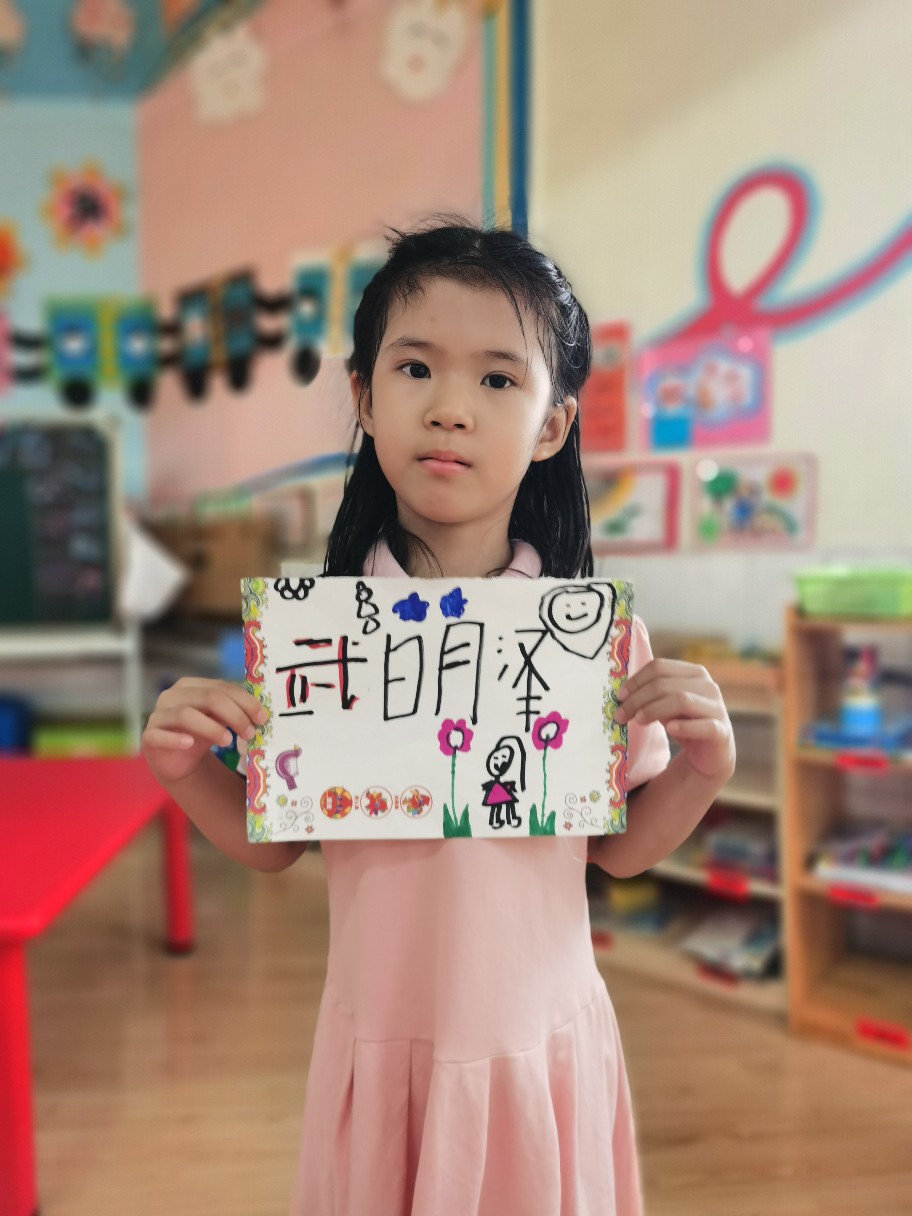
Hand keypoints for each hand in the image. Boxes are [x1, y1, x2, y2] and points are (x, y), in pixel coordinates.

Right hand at [142, 677, 266, 786]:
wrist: (178, 761)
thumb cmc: (201, 734)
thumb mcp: (220, 720)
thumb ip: (236, 712)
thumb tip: (262, 713)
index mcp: (192, 686)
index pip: (222, 687)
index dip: (245, 701)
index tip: (262, 718)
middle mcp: (172, 695)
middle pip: (208, 697)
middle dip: (234, 715)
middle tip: (250, 733)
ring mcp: (158, 715)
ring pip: (186, 714)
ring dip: (211, 727)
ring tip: (228, 741)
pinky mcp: (149, 736)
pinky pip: (159, 735)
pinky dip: (176, 739)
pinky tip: (190, 744)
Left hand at [615, 658, 734, 783]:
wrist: (709, 753)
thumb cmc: (684, 722)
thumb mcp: (665, 703)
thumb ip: (650, 694)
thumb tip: (620, 694)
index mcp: (694, 673)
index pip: (660, 667)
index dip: (636, 680)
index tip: (619, 696)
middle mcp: (708, 686)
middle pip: (665, 684)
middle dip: (638, 699)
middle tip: (620, 715)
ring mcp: (717, 708)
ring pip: (681, 700)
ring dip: (654, 710)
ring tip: (638, 721)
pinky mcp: (721, 731)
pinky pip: (704, 725)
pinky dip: (685, 726)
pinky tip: (670, 730)